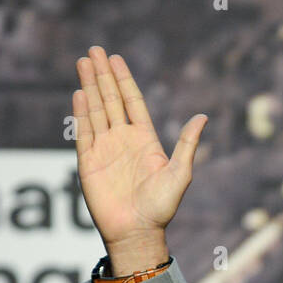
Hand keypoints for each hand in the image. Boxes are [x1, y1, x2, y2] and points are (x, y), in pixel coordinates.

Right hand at [72, 46, 207, 269]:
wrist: (137, 232)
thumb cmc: (161, 207)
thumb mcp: (180, 174)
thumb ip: (187, 144)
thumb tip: (202, 117)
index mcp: (145, 140)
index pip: (132, 102)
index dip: (124, 80)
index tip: (116, 59)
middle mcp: (123, 140)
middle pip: (111, 99)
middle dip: (102, 75)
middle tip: (94, 50)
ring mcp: (104, 149)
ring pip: (95, 110)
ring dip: (90, 86)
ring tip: (83, 62)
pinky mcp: (88, 162)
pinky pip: (83, 132)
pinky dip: (81, 112)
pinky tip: (79, 93)